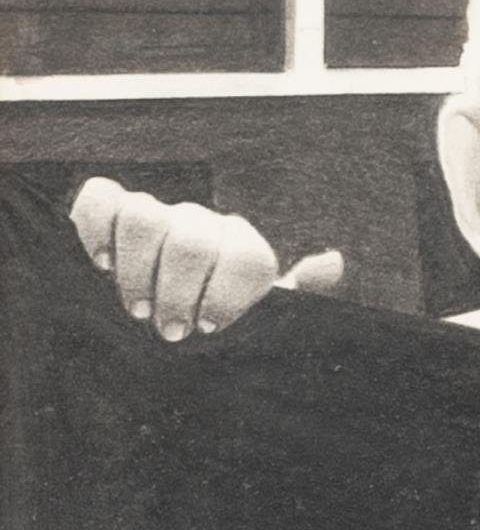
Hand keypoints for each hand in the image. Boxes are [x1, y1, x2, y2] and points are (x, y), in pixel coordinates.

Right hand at [70, 176, 343, 341]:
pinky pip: (102, 197)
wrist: (170, 324)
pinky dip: (96, 228)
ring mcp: (159, 216)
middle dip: (179, 292)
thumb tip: (332, 261)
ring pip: (146, 217)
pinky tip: (102, 266)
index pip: (246, 256)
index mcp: (242, 249)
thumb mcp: (261, 322)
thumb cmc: (217, 327)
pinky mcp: (113, 213)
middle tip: (169, 332)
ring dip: (138, 269)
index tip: (208, 329)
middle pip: (192, 239)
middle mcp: (202, 225)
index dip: (227, 294)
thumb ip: (296, 294)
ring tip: (136, 310)